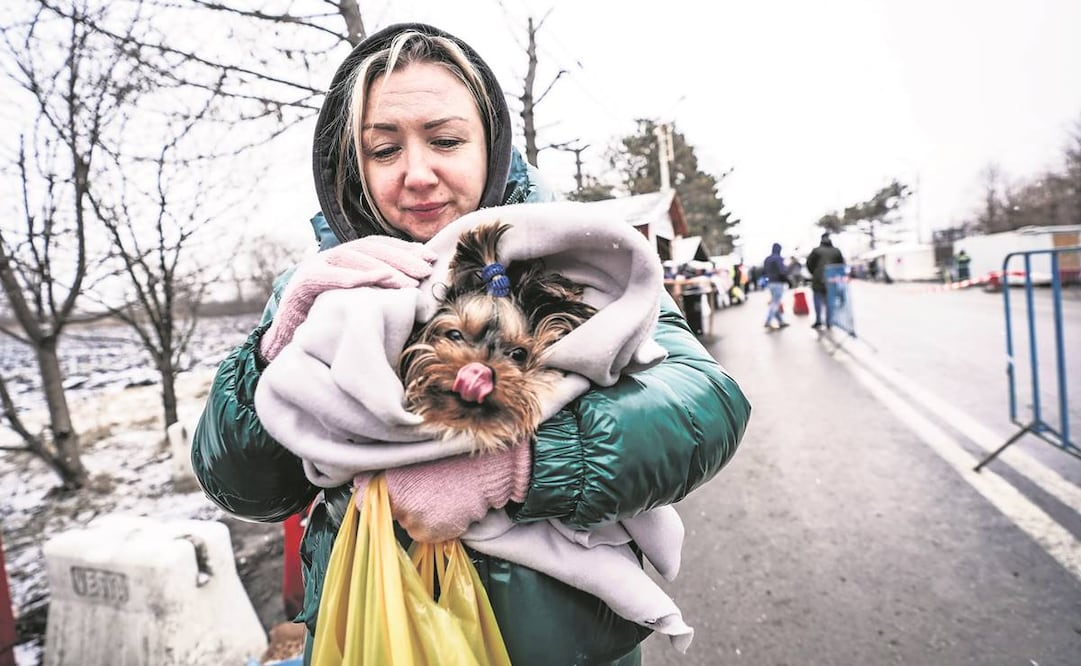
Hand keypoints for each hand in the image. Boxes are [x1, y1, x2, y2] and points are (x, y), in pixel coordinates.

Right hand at [260, 236, 436, 360]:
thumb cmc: (332, 329)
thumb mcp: (363, 308)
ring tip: (405, 282)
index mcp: (348, 260)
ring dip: (380, 268)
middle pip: (369, 249)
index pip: (379, 246)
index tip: (430, 259)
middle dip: (400, 258)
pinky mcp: (299, 284)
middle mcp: (331, 258)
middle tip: (424, 272)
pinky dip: (344, 277)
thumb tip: (421, 292)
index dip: (405, 249)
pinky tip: (364, 283)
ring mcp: (313, 267)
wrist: (292, 349)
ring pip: (349, 258)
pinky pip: (323, 276)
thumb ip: (384, 295)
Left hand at [353, 443, 531, 542]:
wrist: (486, 468)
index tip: (375, 496)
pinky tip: (449, 507)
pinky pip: (428, 533)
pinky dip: (436, 524)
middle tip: (424, 488)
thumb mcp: (414, 455)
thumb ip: (381, 472)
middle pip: (392, 512)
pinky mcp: (435, 534)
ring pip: (411, 524)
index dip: (371, 498)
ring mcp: (418, 523)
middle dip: (403, 504)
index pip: (366, 500)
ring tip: (440, 496)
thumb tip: (357, 485)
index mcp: (392, 483)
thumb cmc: (451, 455)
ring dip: (421, 515)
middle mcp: (401, 507)